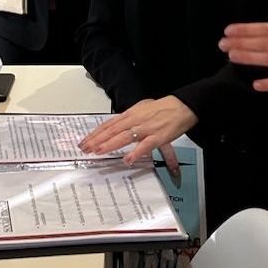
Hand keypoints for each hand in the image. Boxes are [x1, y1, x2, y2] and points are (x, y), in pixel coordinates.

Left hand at [79, 96, 196, 166]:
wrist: (182, 107)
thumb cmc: (162, 108)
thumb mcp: (141, 109)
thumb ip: (128, 118)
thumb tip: (116, 125)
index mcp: (130, 114)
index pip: (108, 124)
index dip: (96, 133)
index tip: (85, 141)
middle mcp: (135, 120)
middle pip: (112, 130)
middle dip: (97, 140)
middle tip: (85, 148)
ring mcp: (146, 129)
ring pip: (124, 136)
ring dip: (110, 144)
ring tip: (98, 151)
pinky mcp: (158, 137)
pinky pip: (145, 146)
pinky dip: (135, 153)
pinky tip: (127, 160)